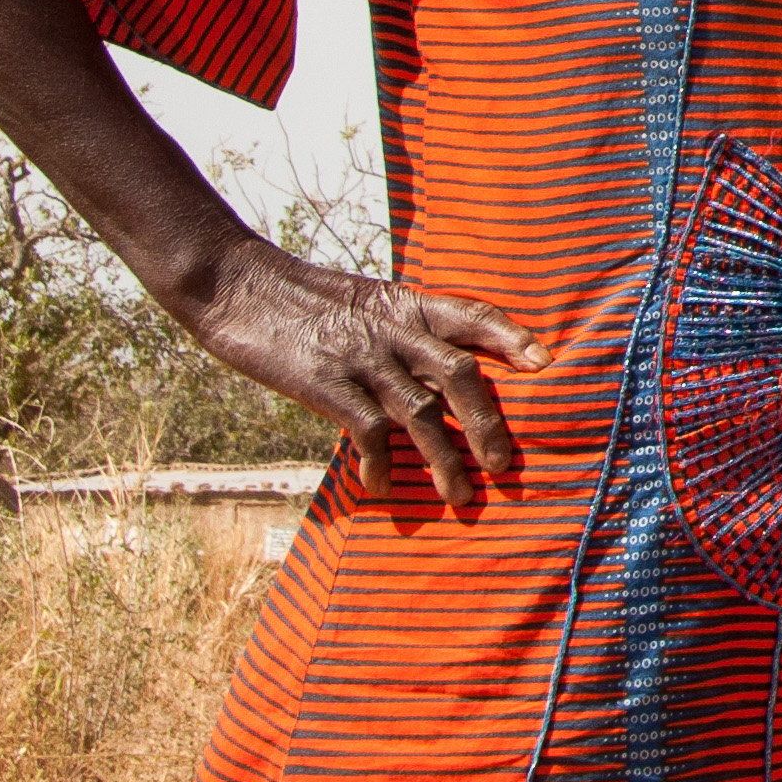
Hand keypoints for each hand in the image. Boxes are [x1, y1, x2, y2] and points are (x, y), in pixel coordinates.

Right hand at [187, 237, 542, 511]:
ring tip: (460, 495)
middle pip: (461, 374)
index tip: (543, 363)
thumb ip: (400, 331)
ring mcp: (362, 357)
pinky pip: (367, 431)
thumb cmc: (302, 301)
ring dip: (445, 459)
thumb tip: (430, 375)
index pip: (474, 315)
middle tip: (504, 466)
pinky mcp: (326, 383)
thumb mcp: (364, 302)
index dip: (511, 338)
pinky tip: (381, 487)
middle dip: (487, 423)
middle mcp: (394, 329)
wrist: (238, 285)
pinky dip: (381, 463)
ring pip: (422, 412)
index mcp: (407, 303)